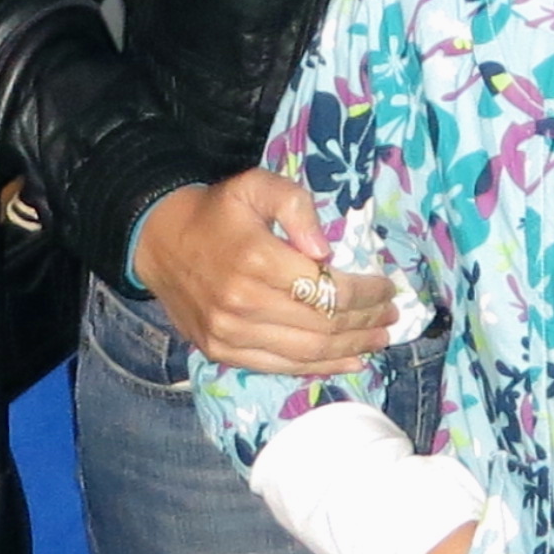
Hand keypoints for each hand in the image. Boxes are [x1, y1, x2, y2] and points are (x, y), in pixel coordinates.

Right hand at [132, 171, 399, 371]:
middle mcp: (243, 303)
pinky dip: (319, 368)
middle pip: (322, 324)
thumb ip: (294, 205)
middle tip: (392, 315)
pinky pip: (281, 367)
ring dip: (350, 348)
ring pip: (306, 352)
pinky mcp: (223, 353)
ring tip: (379, 338)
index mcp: (256, 259)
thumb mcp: (255, 185)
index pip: (327, 287)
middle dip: (365, 321)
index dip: (366, 292)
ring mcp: (231, 334)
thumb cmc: (218, 211)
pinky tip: (347, 361)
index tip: (389, 287)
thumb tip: (324, 250)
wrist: (161, 241)